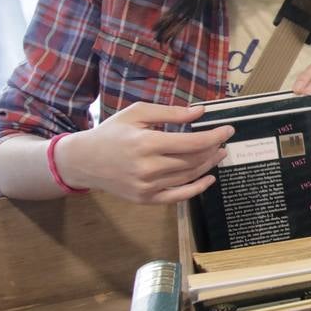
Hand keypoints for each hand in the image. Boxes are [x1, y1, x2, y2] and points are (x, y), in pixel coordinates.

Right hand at [58, 103, 232, 203]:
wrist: (82, 161)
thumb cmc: (111, 133)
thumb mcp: (137, 113)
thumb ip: (170, 113)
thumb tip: (199, 112)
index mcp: (147, 143)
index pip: (192, 143)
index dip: (214, 137)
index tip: (228, 130)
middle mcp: (148, 167)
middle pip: (193, 160)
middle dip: (213, 149)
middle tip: (223, 141)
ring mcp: (147, 186)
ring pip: (188, 176)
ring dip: (208, 165)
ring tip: (218, 153)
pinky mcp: (145, 198)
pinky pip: (177, 197)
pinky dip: (196, 189)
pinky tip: (209, 178)